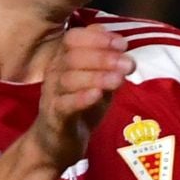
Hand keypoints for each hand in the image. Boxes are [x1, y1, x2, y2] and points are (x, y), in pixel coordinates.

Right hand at [31, 27, 132, 169]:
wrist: (57, 141)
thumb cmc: (81, 104)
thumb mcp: (99, 80)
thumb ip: (110, 64)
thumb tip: (124, 47)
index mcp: (64, 58)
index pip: (74, 38)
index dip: (98, 38)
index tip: (122, 44)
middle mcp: (55, 72)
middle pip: (73, 57)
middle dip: (103, 57)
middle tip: (127, 64)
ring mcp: (52, 94)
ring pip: (69, 79)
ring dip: (97, 77)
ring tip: (119, 80)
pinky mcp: (54, 117)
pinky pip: (65, 104)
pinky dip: (81, 98)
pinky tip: (97, 95)